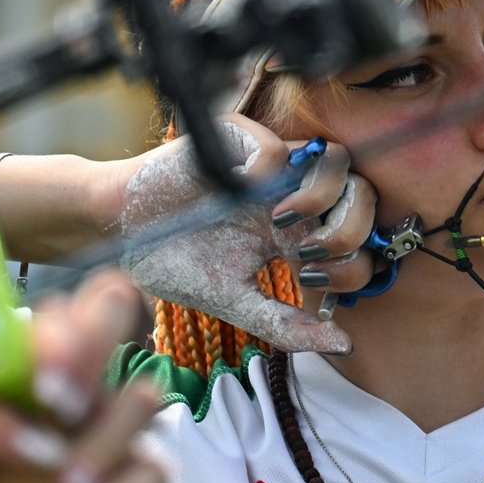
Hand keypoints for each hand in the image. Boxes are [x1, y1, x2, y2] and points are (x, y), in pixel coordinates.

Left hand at [0, 270, 165, 482]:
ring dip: (99, 444)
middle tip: (60, 404)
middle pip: (113, 311)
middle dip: (92, 352)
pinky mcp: (140, 479)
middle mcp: (74, 384)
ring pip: (141, 397)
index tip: (40, 379)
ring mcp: (111, 427)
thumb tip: (39, 433)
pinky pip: (153, 468)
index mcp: (21, 366)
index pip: (56, 308)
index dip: (59, 328)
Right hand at [117, 116, 377, 352]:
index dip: (353, 264)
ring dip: (319, 198)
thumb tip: (345, 343)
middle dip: (348, 231)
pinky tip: (239, 197)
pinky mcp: (241, 139)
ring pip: (337, 161)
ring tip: (279, 224)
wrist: (120, 232)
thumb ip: (286, 323)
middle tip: (306, 254)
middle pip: (363, 195)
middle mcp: (295, 195)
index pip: (361, 239)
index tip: (311, 283)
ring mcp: (273, 165)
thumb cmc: (175, 262)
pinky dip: (267, 175)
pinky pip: (279, 150)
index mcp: (300, 233)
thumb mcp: (235, 302)